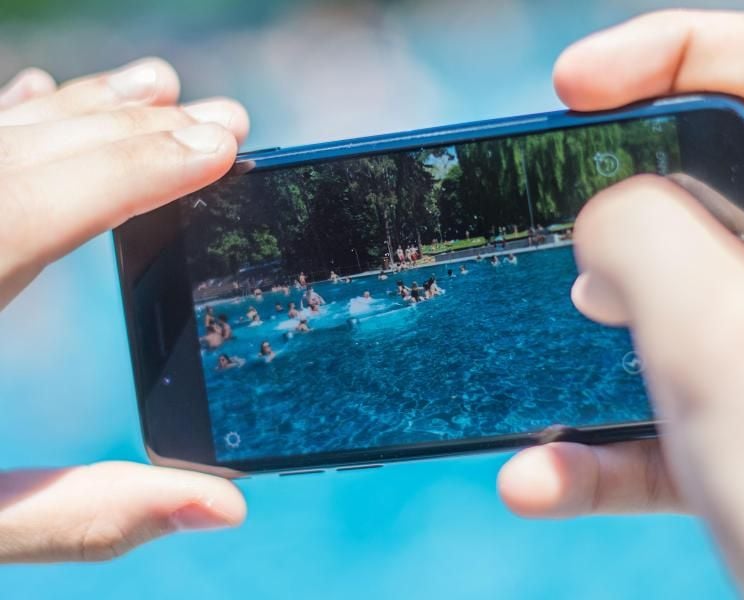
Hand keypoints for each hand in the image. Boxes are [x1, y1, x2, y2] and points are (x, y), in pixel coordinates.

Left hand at [0, 59, 248, 561]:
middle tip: (220, 123)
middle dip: (129, 133)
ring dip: (76, 112)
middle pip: (17, 158)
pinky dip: (5, 117)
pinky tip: (43, 93)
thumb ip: (84, 516)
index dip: (136, 170)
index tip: (218, 147)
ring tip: (157, 91)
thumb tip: (229, 507)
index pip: (33, 209)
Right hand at [497, 10, 743, 596]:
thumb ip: (642, 240)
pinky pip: (683, 414)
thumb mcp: (720, 344)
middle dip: (623, 218)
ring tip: (551, 373)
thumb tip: (603, 223)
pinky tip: (541, 482)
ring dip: (604, 345)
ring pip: (689, 309)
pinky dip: (611, 446)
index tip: (568, 90)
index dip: (665, 51)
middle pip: (718, 188)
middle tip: (568, 253)